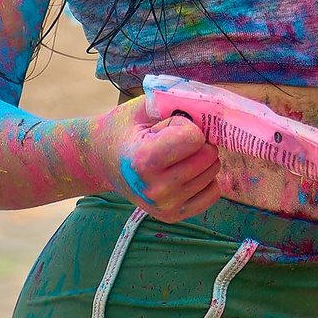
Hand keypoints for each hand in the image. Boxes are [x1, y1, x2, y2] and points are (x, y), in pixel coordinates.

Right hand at [103, 98, 223, 222]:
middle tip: (170, 142)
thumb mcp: (144, 108)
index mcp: (143, 160)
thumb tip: (213, 107)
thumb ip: (175, 102)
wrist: (103, 161)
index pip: (194, 138)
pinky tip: (183, 172)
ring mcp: (164, 206)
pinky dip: (204, 179)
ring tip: (172, 158)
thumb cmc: (126, 129)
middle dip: (196, 141)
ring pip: (213, 172)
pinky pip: (213, 192)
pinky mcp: (173, 216)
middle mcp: (154, 189)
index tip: (163, 129)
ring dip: (200, 159)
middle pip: (208, 155)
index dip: (183, 125)